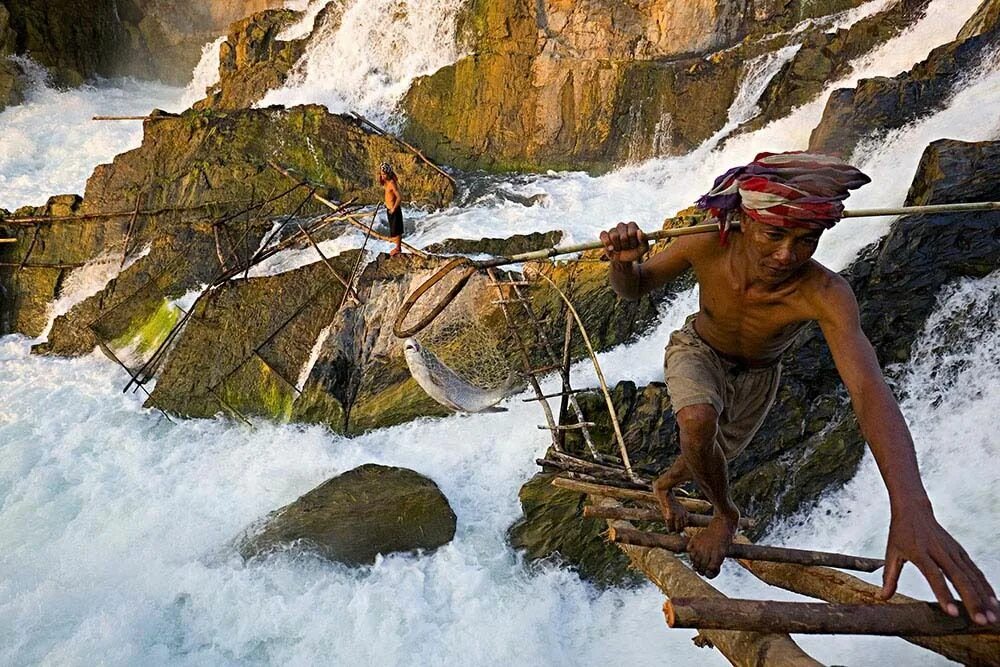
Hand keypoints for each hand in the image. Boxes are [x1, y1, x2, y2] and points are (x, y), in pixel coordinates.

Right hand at [600, 221, 648, 263]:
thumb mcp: (643, 248)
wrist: (624, 260)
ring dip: (618, 246)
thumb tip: (639, 231)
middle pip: (623, 236)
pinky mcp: (605, 235)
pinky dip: (607, 243)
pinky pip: (603, 235)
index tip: (634, 245)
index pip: (632, 232)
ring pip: (614, 236)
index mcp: (632, 226)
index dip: (633, 242)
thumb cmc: (634, 252)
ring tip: (620, 248)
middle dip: (625, 245)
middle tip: (627, 248)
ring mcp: (613, 230)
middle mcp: (622, 226)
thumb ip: (644, 240)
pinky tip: (611, 248)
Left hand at [880, 510, 998, 624]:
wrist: (914, 509)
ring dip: (983, 597)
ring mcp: (953, 551)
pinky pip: (975, 570)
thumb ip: (889, 576)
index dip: (944, 594)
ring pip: (972, 575)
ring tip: (991, 617)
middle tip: (980, 621)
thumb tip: (882, 597)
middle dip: (972, 601)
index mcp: (920, 552)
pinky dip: (985, 586)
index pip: (934, 576)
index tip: (953, 613)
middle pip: (959, 578)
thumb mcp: (891, 552)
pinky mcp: (960, 551)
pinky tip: (993, 602)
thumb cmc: (901, 532)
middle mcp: (940, 552)